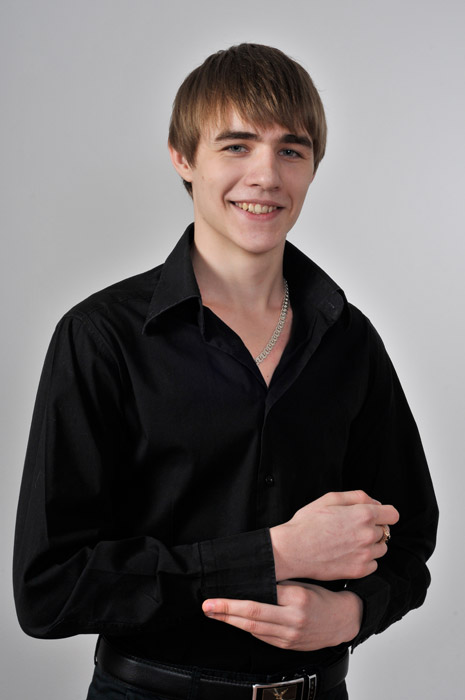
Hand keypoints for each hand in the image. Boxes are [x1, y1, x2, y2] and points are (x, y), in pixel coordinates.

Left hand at [202, 581, 362, 650]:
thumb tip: (253, 580)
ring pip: (254, 628)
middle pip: (253, 614)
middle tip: (208, 606)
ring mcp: (290, 634)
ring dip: (231, 621)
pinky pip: (262, 636)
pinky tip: (235, 622)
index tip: (221, 588)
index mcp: (298, 597)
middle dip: (227, 610)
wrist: (343, 620)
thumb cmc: (322, 596)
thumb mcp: (304, 583)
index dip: (239, 595)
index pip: (262, 594)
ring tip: (214, 614)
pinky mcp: (288, 645)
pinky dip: (246, 628)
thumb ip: (281, 584)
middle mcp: (294, 618)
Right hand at [270, 490, 398, 580]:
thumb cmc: (307, 523)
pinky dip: (364, 560)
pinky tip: (348, 555)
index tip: (376, 516)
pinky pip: (374, 565)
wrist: (292, 550)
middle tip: (351, 529)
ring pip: (381, 549)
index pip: (393, 514)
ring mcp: (365, 555)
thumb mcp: (329, 499)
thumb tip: (376, 502)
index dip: (384, 513)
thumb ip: (357, 497)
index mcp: (363, 514)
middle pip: (385, 531)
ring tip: (349, 543)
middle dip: (372, 528)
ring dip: (370, 545)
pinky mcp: (359, 571)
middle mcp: (368, 535)